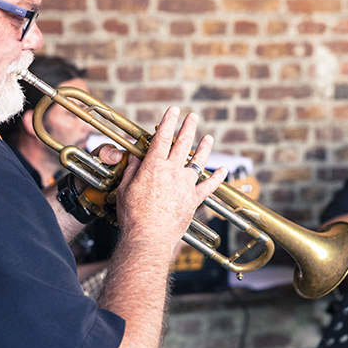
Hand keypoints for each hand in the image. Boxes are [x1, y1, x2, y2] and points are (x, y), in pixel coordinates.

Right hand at [114, 107, 226, 259]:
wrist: (148, 237)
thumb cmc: (133, 216)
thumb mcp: (124, 189)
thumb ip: (132, 170)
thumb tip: (134, 157)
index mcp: (153, 167)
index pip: (162, 137)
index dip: (168, 121)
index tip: (173, 110)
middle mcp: (172, 172)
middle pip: (183, 144)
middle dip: (188, 127)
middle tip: (192, 116)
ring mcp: (185, 186)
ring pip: (199, 161)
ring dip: (205, 148)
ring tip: (209, 137)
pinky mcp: (193, 200)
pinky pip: (209, 186)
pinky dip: (217, 178)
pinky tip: (223, 170)